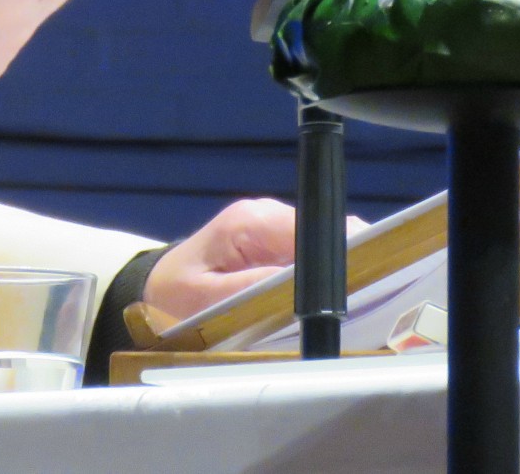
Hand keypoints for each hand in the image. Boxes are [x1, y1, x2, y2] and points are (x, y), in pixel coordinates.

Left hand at [142, 201, 370, 320]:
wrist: (153, 289)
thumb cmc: (174, 295)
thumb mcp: (207, 299)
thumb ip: (253, 289)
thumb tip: (303, 284)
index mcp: (251, 223)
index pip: (314, 227)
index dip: (344, 252)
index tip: (366, 282)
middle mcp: (267, 215)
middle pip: (324, 233)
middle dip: (343, 264)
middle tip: (360, 303)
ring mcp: (271, 225)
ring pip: (320, 242)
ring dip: (332, 271)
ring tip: (345, 305)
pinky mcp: (273, 239)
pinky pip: (307, 252)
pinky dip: (317, 274)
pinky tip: (321, 300)